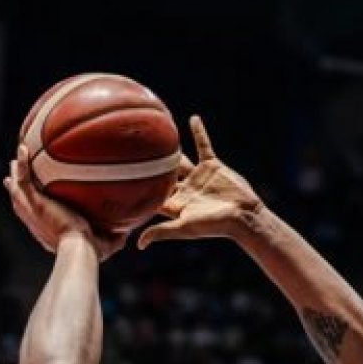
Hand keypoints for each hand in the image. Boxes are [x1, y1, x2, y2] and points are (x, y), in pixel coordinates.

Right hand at [3, 145, 124, 261]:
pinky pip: (23, 178)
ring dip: (16, 174)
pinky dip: (22, 164)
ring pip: (17, 188)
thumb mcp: (105, 244)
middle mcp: (34, 220)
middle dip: (17, 189)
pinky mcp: (33, 202)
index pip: (37, 216)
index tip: (35, 199)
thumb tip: (128, 234)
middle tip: (13, 178)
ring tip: (14, 161)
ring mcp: (31, 210)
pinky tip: (23, 148)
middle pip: (21, 201)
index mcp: (47, 228)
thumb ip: (116, 237)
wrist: (79, 248)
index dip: (34, 208)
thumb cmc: (91, 252)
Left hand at [137, 116, 262, 249]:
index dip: (137, 189)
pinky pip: (204, 146)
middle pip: (162, 175)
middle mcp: (184, 189)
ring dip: (170, 148)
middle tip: (131, 150)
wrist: (243, 216)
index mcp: (175, 204)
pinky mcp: (212, 166)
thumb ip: (161, 232)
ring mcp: (198, 176)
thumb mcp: (184, 227)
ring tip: (157, 132)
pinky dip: (199, 132)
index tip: (120, 178)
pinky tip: (193, 119)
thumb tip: (139, 245)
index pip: (151, 196)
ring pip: (180, 159)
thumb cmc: (214, 225)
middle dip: (149, 166)